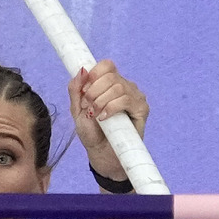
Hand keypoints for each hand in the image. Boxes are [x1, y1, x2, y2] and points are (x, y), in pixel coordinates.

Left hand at [68, 61, 148, 179]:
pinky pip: (126, 100)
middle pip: (110, 75)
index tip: (84, 92)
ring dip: (101, 101)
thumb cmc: (91, 131)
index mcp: (110, 82)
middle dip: (94, 91)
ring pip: (118, 87)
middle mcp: (125, 86)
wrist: (100, 152)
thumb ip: (76, 89)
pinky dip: (111, 108)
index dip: (93, 75)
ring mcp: (135, 96)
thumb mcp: (77, 109)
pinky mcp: (142, 109)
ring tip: (95, 115)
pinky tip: (105, 118)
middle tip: (88, 107)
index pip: (106, 65)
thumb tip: (82, 69)